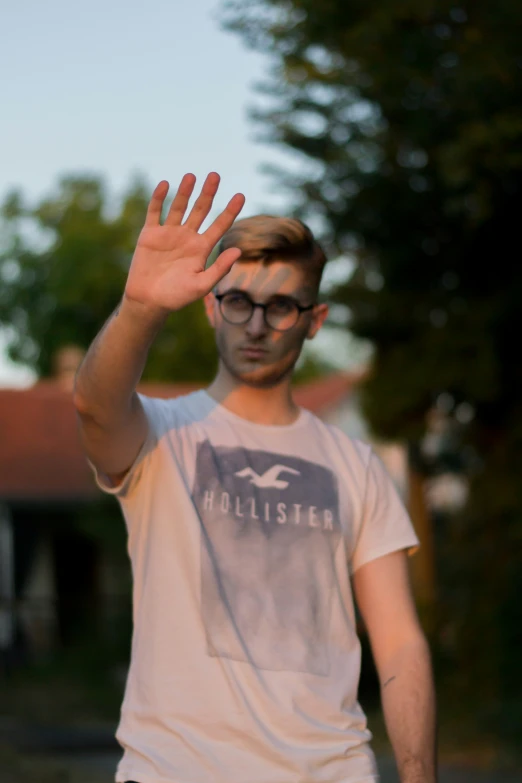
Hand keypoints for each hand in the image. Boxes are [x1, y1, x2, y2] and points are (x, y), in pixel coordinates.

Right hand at [124, 172, 244, 313]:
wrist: (149, 301)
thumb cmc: (177, 297)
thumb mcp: (202, 285)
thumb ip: (220, 268)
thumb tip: (238, 251)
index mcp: (201, 248)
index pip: (220, 225)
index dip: (230, 211)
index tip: (241, 195)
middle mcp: (187, 237)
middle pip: (200, 210)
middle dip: (208, 193)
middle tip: (215, 175)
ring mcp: (168, 234)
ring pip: (178, 207)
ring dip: (185, 191)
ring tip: (192, 176)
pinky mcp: (150, 234)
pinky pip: (154, 212)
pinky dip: (158, 198)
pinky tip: (165, 184)